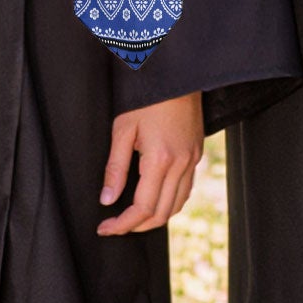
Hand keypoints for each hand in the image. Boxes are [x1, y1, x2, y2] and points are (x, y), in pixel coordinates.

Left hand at [97, 91, 203, 235]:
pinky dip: (170, 202)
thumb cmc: (148, 97)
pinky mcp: (197, 153)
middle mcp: (181, 163)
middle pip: (161, 213)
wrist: (177, 74)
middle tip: (115, 225)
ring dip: (155, 217)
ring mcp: (192, 159)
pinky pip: (186, 189)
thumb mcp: (123, 129)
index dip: (122, 224)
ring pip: (177, 204)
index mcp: (160, 159)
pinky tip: (155, 198)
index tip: (105, 227)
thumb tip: (107, 199)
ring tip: (133, 217)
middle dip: (137, 226)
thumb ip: (115, 168)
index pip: (142, 208)